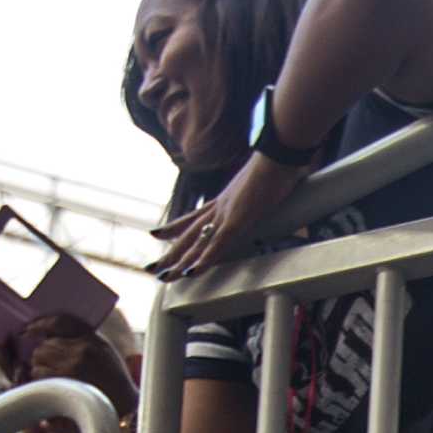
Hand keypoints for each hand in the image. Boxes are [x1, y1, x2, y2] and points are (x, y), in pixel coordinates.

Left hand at [19, 317, 138, 418]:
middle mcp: (83, 351)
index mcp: (93, 340)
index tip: (30, 331)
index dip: (41, 325)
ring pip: (39, 359)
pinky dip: (41, 381)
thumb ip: (82, 338)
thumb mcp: (104, 351)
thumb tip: (46, 332)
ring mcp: (73, 368)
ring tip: (57, 380)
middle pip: (45, 345)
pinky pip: (39, 375)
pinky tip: (55, 388)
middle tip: (54, 367)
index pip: (60, 322)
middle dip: (44, 355)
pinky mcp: (65, 384)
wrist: (128, 411)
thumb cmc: (115, 382)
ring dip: (42, 368)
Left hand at [149, 153, 305, 279]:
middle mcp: (219, 206)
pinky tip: (192, 272)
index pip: (194, 216)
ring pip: (197, 242)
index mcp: (225, 199)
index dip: (175, 227)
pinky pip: (216, 244)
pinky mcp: (237, 221)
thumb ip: (263, 198)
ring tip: (163, 276)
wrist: (279, 156)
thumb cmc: (277, 167)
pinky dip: (204, 259)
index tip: (158, 234)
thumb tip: (275, 205)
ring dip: (180, 261)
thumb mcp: (266, 187)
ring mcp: (226, 213)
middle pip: (189, 233)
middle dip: (171, 252)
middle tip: (153, 267)